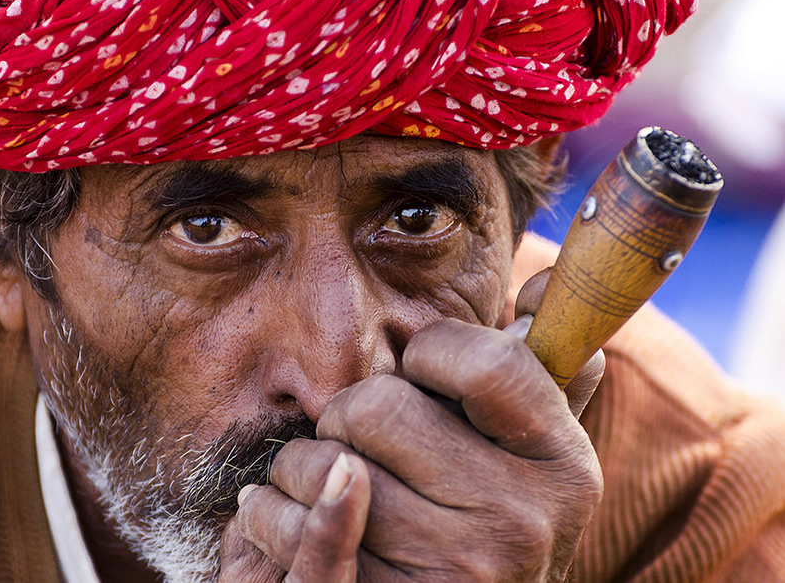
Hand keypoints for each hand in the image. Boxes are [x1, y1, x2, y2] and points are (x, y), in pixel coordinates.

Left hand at [220, 270, 604, 581]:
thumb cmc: (487, 519)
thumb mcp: (533, 453)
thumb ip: (543, 371)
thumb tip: (546, 279)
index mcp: (563, 465)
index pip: (489, 361)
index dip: (435, 351)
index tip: (420, 372)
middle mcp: (522, 520)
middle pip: (381, 404)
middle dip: (350, 414)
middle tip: (357, 440)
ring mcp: (459, 569)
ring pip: (328, 462)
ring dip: (303, 466)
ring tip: (322, 483)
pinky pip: (299, 525)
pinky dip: (270, 512)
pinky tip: (271, 508)